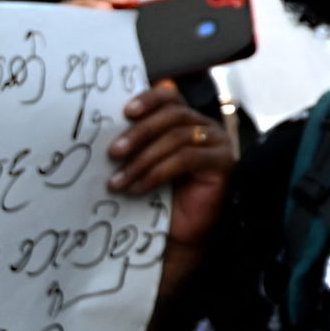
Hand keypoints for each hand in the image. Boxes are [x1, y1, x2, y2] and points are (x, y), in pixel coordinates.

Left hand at [111, 81, 233, 246]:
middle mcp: (204, 126)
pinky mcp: (223, 163)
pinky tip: (138, 188)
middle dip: (139, 132)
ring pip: (177, 136)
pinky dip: (157, 172)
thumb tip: (106, 127)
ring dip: (142, 159)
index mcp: (186, 120)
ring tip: (117, 181)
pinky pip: (187, 158)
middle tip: (113, 153)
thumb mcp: (142, 164)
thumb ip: (135, 143)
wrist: (178, 232)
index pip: (170, 97)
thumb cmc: (158, 196)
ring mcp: (217, 143)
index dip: (149, 99)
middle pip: (173, 114)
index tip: (125, 111)